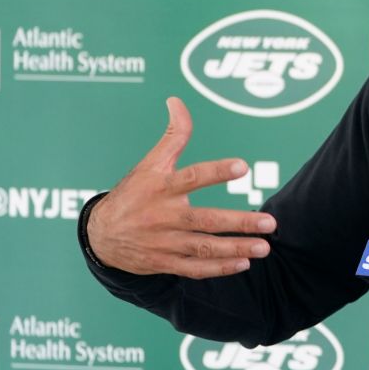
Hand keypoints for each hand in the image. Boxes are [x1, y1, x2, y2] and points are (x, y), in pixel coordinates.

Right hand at [86, 97, 277, 278]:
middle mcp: (163, 216)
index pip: (191, 177)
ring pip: (203, 248)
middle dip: (239, 222)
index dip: (216, 171)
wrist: (99, 235)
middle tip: (269, 222)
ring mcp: (164, 242)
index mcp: (161, 187)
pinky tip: (243, 263)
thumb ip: (172, 135)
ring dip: (235, 249)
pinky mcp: (164, 263)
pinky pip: (194, 268)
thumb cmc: (133, 193)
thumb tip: (177, 101)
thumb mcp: (149, 163)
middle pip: (205, 220)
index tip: (242, 166)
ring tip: (264, 247)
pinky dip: (219, 268)